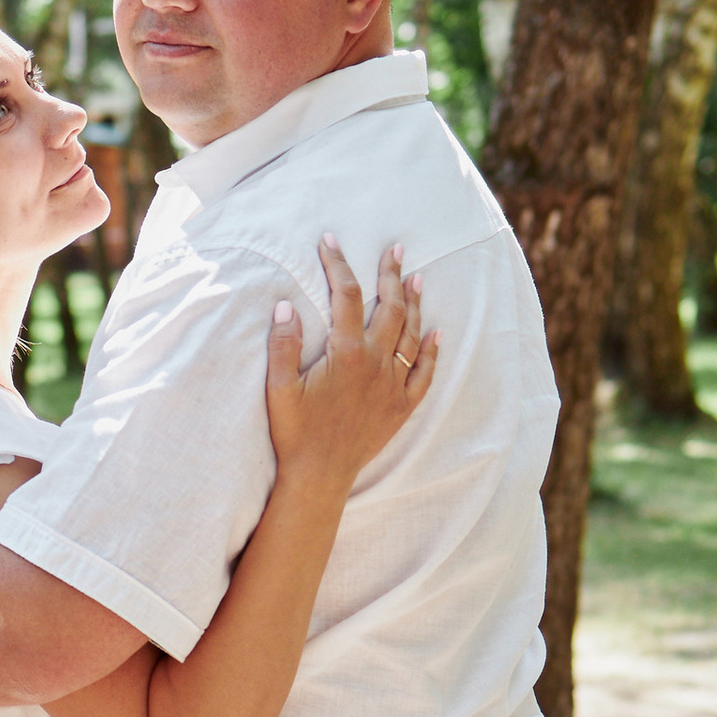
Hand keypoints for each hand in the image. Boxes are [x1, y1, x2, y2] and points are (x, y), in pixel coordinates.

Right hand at [265, 239, 435, 492]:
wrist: (320, 476)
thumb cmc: (295, 432)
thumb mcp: (278, 388)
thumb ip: (282, 345)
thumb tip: (285, 305)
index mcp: (346, 354)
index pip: (345, 296)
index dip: (338, 264)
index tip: (332, 240)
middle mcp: (376, 364)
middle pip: (389, 308)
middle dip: (391, 274)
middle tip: (395, 249)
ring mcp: (392, 385)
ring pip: (411, 334)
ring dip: (414, 303)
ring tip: (417, 278)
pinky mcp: (401, 407)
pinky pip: (425, 373)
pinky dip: (434, 350)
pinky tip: (438, 332)